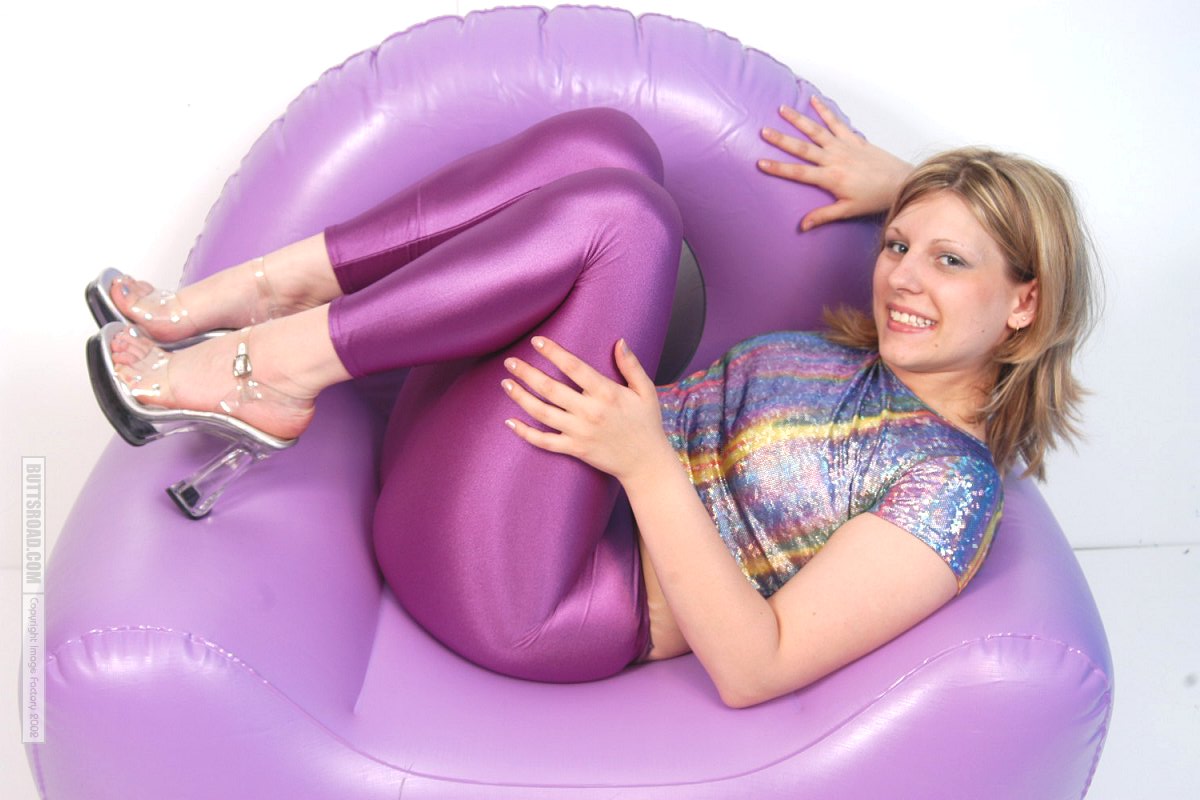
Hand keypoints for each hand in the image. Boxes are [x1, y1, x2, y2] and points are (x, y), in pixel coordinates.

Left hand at [502, 336, 672, 484]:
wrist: (646, 463)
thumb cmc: (647, 424)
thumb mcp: (646, 391)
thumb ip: (631, 365)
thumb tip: (620, 341)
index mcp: (607, 393)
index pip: (574, 367)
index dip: (553, 353)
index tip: (537, 341)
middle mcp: (590, 411)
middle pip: (550, 388)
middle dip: (527, 373)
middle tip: (510, 362)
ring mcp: (579, 432)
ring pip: (542, 413)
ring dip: (521, 397)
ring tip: (506, 383)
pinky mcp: (574, 449)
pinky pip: (544, 441)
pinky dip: (525, 433)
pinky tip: (510, 422)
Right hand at [757, 96, 911, 230]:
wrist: (900, 181)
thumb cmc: (875, 198)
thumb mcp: (848, 210)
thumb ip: (823, 215)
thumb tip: (802, 226)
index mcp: (830, 177)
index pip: (798, 172)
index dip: (778, 168)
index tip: (760, 162)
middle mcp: (834, 158)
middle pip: (802, 148)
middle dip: (781, 139)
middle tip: (764, 131)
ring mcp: (843, 146)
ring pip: (816, 130)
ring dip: (798, 119)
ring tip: (782, 109)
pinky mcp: (853, 139)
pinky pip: (836, 122)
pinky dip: (824, 110)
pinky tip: (813, 100)